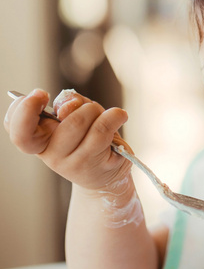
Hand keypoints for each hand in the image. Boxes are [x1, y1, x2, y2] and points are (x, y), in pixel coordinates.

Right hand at [4, 88, 131, 192]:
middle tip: (91, 110)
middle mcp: (50, 154)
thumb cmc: (88, 138)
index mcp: (39, 139)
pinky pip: (103, 131)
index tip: (41, 95)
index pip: (18, 130)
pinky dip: (116, 116)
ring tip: (108, 117)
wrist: (106, 173)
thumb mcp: (75, 115)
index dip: (24, 110)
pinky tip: (119, 117)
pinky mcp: (93, 166)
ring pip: (83, 122)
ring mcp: (71, 164)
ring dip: (99, 111)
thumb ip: (68, 104)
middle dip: (84, 106)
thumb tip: (67, 104)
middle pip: (65, 119)